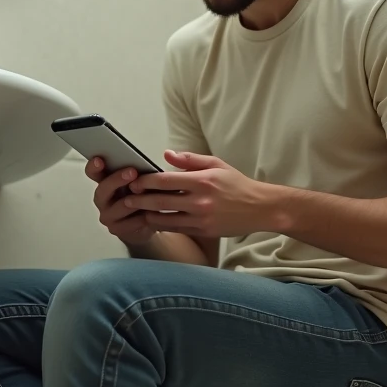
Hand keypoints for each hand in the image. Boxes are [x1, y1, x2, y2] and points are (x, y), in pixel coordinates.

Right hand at [85, 157, 158, 246]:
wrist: (146, 225)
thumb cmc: (142, 199)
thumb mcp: (140, 182)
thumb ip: (138, 174)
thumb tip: (146, 164)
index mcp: (106, 183)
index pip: (94, 173)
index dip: (94, 167)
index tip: (99, 160)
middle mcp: (103, 199)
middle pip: (103, 189)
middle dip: (117, 180)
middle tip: (132, 172)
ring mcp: (108, 216)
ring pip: (119, 206)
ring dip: (134, 199)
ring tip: (147, 193)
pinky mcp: (117, 230)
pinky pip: (130, 222)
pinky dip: (142, 216)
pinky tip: (151, 212)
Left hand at [124, 150, 267, 237]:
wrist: (261, 208)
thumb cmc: (237, 184)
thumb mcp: (216, 165)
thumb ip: (190, 160)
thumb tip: (166, 155)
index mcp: (202, 180)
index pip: (165, 180)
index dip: (146, 181)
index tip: (134, 181)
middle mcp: (200, 200)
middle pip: (160, 201)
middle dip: (140, 200)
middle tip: (126, 198)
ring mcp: (201, 218)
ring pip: (165, 219)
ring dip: (148, 215)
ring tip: (136, 211)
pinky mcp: (204, 231)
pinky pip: (176, 229)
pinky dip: (162, 225)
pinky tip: (153, 221)